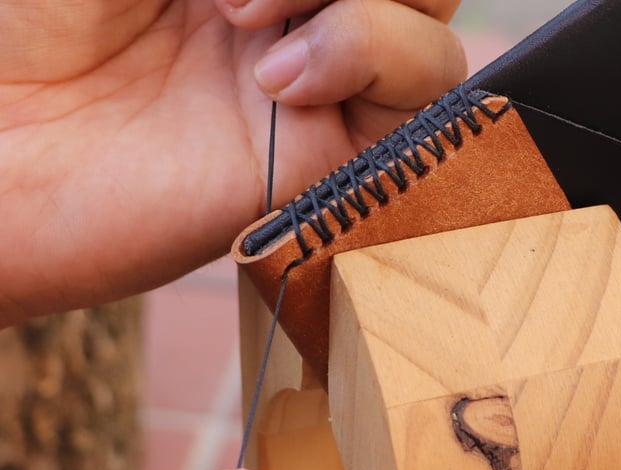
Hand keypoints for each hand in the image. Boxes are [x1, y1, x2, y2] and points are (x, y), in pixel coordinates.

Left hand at [0, 0, 465, 325]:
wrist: (6, 156)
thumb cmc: (33, 24)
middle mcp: (303, 28)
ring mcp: (322, 95)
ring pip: (435, 39)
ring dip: (368, 12)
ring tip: (249, 36)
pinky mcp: (327, 162)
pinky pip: (418, 103)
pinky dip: (372, 58)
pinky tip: (279, 81)